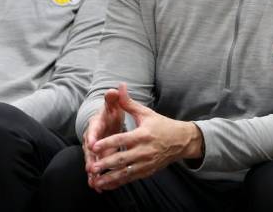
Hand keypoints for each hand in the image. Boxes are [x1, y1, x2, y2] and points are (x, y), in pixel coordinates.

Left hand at [87, 83, 202, 191]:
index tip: (94, 147)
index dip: (107, 143)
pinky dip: (118, 183)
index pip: (122, 139)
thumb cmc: (161, 125)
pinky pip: (131, 178)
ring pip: (125, 172)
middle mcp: (144, 150)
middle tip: (91, 168)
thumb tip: (119, 87)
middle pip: (122, 159)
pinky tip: (106, 185)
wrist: (181, 141)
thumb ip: (129, 103)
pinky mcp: (147, 171)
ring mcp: (146, 163)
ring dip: (110, 178)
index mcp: (143, 134)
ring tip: (96, 181)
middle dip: (106, 164)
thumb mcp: (146, 113)